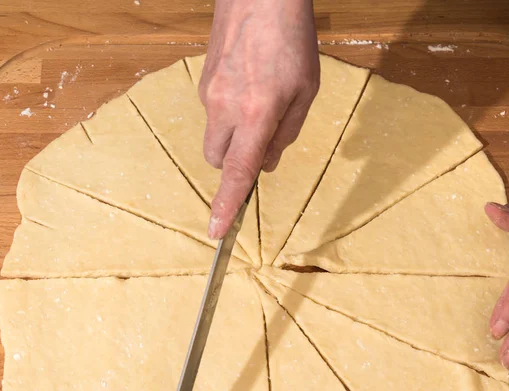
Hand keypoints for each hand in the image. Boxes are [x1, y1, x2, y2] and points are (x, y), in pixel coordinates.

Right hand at [199, 0, 319, 238]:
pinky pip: (212, 114)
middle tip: (262, 138)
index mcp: (257, 114)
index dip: (227, 205)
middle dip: (236, 163)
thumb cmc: (291, 40)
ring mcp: (209, 94)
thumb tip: (266, 166)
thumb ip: (286, 134)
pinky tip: (247, 86)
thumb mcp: (306, 91)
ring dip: (232, 139)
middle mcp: (225, 108)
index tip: (216, 231)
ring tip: (257, 105)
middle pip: (218, 162)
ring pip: (213, 139)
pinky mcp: (202, 82)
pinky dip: (228, 115)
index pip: (238, 172)